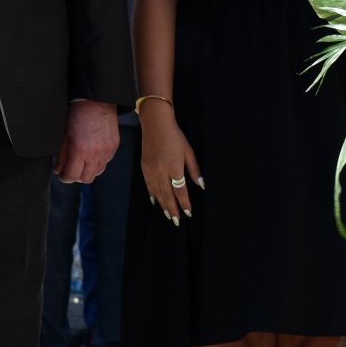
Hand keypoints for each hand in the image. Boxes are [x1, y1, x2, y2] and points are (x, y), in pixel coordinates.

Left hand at [55, 100, 119, 184]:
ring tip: (83, 161)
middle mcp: (95, 154)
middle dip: (77, 176)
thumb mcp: (65, 135)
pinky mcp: (114, 147)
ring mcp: (107, 151)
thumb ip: (63, 155)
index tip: (62, 174)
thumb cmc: (78, 115)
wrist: (97, 102)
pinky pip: (106, 162)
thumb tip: (60, 168)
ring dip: (89, 170)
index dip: (65, 177)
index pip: (72, 176)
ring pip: (97, 172)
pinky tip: (93, 153)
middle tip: (72, 169)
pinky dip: (98, 161)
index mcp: (80, 151)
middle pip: (86, 179)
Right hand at [138, 107, 201, 223]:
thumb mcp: (188, 151)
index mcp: (174, 167)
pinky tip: (155, 202)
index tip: (188, 213)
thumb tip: (201, 185)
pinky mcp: (144, 168)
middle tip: (177, 221)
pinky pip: (149, 186)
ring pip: (157, 193)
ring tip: (168, 215)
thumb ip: (194, 169)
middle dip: (173, 209)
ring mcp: (150, 170)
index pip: (180, 190)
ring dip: (163, 205)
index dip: (185, 203)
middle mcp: (161, 171)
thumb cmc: (175, 136)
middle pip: (167, 195)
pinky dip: (153, 195)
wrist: (155, 125)